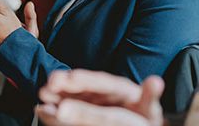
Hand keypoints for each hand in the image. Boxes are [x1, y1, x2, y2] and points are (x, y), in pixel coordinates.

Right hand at [36, 70, 164, 125]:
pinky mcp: (83, 112)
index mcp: (121, 88)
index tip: (70, 78)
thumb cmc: (146, 118)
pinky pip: (67, 110)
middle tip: (50, 84)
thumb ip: (149, 97)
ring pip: (71, 97)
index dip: (86, 80)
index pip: (102, 82)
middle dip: (66, 85)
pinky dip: (54, 111)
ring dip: (57, 95)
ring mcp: (92, 102)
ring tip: (42, 94)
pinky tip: (42, 110)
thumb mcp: (150, 109)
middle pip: (83, 87)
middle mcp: (103, 92)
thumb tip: (156, 82)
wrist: (138, 125)